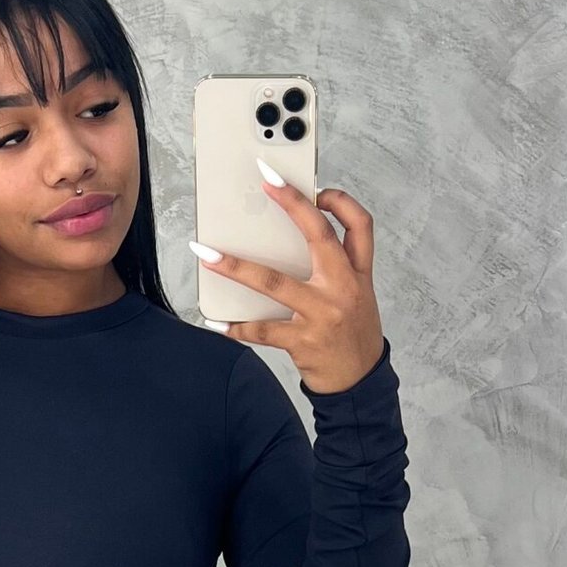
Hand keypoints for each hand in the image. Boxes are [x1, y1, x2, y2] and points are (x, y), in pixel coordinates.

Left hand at [193, 174, 385, 394]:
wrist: (359, 383)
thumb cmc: (353, 335)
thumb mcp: (358, 294)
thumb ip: (336, 266)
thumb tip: (290, 240)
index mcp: (358, 273)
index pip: (359, 224)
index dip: (340, 201)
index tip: (316, 187)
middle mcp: (343, 288)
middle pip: (319, 236)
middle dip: (292, 204)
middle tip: (266, 183)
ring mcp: (322, 315)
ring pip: (274, 282)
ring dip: (236, 267)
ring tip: (207, 255)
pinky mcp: (303, 341)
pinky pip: (262, 330)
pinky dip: (237, 328)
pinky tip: (217, 323)